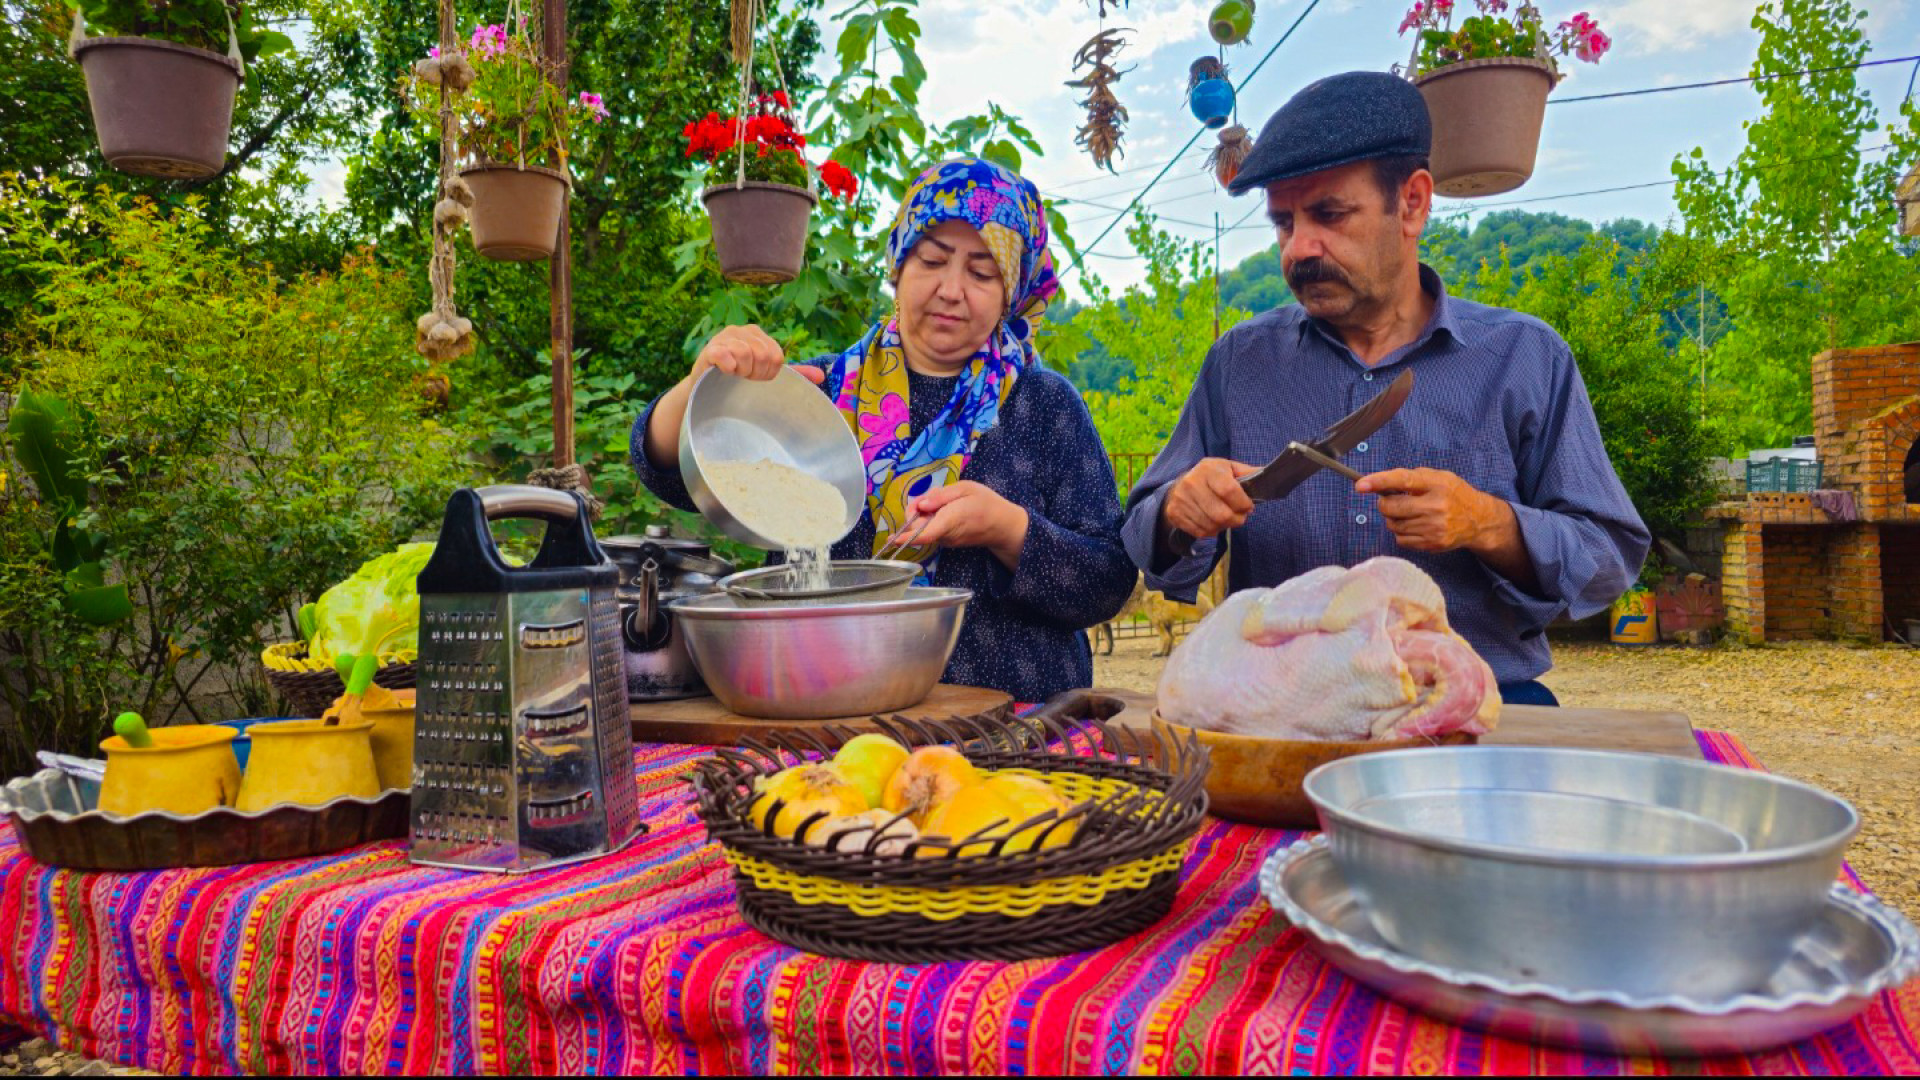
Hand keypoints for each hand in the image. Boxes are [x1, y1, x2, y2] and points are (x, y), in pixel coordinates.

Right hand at [691, 325, 824, 384]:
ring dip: (742, 372)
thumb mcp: (767, 373)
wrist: (707, 388)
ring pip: (745, 355)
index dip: (768, 374)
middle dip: (756, 374)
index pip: (776, 357)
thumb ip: (794, 373)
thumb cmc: (740, 378)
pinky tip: (725, 372)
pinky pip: (724, 355)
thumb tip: (821, 375)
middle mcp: (742, 331)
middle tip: (744, 378)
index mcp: (758, 334)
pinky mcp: (709, 349)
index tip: (756, 378)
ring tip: (734, 375)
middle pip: (763, 355)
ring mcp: (724, 338)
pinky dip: (728, 367)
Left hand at [903, 481, 1029, 569]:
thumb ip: (941, 496)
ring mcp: (946, 540)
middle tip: (930, 498)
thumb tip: (921, 504)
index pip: (924, 533)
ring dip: (926, 514)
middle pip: (919, 526)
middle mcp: (945, 534)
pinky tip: (947, 510)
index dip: (906, 536)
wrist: (1003, 525)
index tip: (892, 539)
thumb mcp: (965, 489)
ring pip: (925, 527)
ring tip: (945, 502)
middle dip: (916, 511)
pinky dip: (933, 519)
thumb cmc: (986, 503)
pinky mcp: (947, 541)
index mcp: (949, 520)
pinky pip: (932, 529)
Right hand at [1161, 458, 1260, 541]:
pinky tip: (1212, 522)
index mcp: (1208, 469)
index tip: (1248, 506)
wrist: (1180, 484)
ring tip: (1226, 519)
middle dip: (1236, 520)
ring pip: (1211, 526)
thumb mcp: (1229, 469)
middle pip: (1221, 514)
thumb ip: (1248, 474)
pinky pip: (1199, 532)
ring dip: (1224, 527)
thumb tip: (1269, 476)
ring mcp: (1181, 499)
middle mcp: (1191, 482)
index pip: (1229, 491)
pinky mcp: (1174, 513)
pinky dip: (1211, 531)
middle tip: (1239, 517)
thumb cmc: (1211, 477)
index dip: (1243, 504)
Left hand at [1356, 468, 1508, 553]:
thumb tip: (1381, 484)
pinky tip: (1414, 525)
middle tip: (1390, 501)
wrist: (1478, 520)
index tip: (1360, 484)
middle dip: (1384, 504)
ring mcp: (1434, 528)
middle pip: (1392, 508)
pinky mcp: (1432, 544)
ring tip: (1408, 513)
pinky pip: (1401, 540)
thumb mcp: (1439, 477)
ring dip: (1393, 518)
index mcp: (1437, 484)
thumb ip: (1412, 478)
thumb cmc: (1453, 494)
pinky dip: (1401, 532)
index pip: (1403, 481)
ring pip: (1393, 525)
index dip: (1379, 482)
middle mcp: (1436, 507)